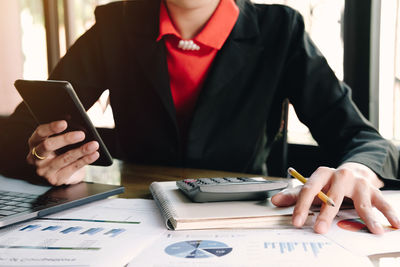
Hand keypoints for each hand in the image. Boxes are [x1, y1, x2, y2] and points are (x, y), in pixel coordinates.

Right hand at [26, 120, 99, 184]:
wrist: (65, 172)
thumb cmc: (62, 150)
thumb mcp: (62, 139)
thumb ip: (67, 129)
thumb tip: (85, 117)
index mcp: (35, 142)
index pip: (40, 132)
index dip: (52, 127)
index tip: (65, 123)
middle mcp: (36, 157)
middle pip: (48, 146)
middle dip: (66, 139)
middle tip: (82, 134)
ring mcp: (45, 170)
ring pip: (64, 158)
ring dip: (81, 151)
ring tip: (94, 145)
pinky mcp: (56, 179)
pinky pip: (73, 168)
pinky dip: (85, 160)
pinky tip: (94, 154)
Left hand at [271, 162, 399, 233]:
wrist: (352, 170)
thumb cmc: (328, 183)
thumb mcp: (311, 186)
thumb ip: (294, 195)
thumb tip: (274, 201)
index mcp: (321, 174)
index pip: (309, 190)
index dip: (301, 206)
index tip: (296, 222)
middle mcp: (340, 175)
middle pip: (332, 197)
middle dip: (327, 215)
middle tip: (321, 230)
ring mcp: (358, 182)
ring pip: (361, 201)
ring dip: (368, 217)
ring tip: (374, 230)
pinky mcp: (372, 189)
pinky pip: (381, 202)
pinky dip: (389, 213)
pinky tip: (394, 224)